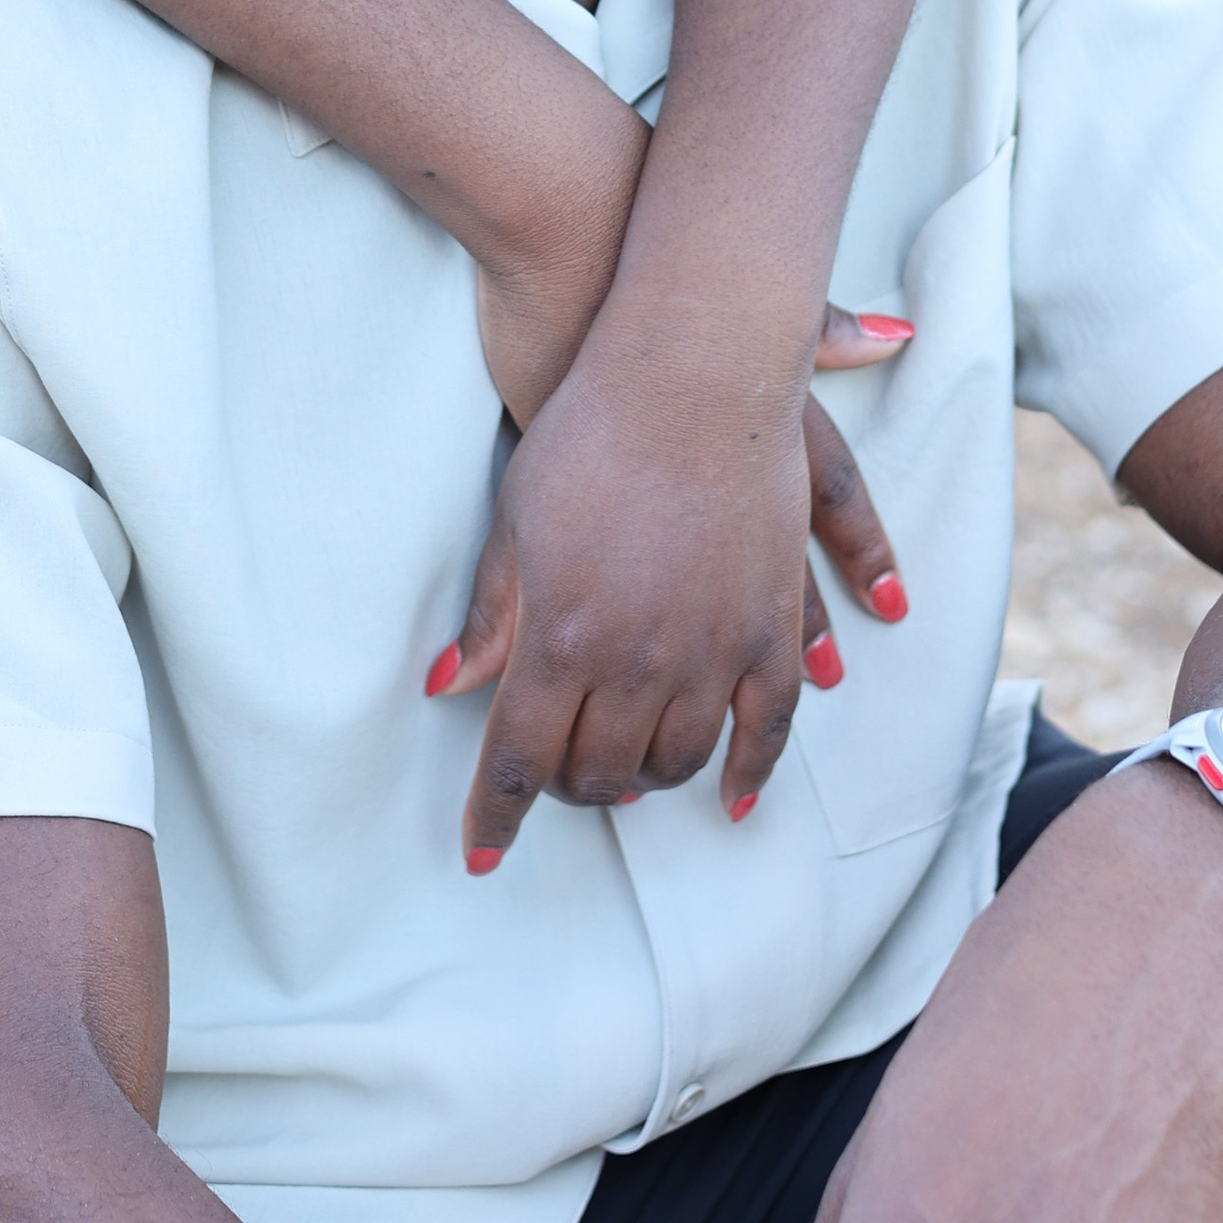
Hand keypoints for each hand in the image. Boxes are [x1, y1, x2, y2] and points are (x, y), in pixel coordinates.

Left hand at [435, 300, 914, 863]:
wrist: (693, 370)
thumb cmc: (588, 432)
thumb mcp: (519, 521)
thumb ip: (494, 612)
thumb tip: (448, 687)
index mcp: (562, 637)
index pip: (520, 761)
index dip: (499, 816)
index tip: (483, 852)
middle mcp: (638, 660)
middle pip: (598, 771)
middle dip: (567, 790)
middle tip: (554, 778)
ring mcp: (714, 648)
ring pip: (676, 761)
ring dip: (644, 779)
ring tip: (622, 770)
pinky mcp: (773, 625)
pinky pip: (768, 725)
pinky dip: (748, 770)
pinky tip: (728, 794)